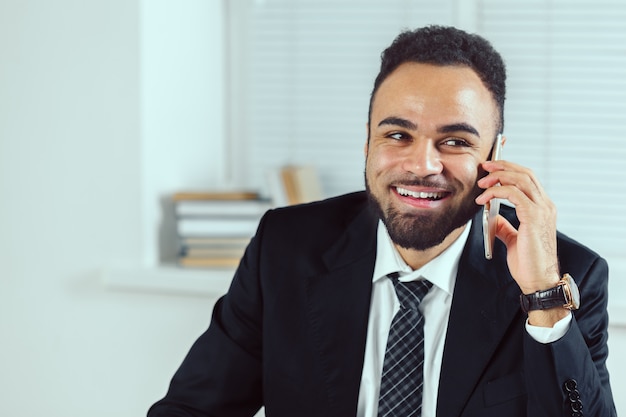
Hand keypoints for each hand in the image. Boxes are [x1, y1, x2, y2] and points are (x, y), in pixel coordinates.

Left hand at [475, 159, 560, 294]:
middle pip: (525, 173)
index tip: (491, 168)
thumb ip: (504, 226)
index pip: (528, 179)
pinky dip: (496, 192)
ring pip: (521, 179)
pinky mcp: (534, 217)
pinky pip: (514, 194)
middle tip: (484, 167)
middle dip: (503, 166)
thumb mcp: (512, 239)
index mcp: (543, 209)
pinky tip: (484, 199)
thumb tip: (493, 217)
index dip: (510, 169)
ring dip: (498, 177)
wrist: (537, 280)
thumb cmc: (528, 263)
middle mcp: (546, 206)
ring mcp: (542, 210)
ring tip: (482, 182)